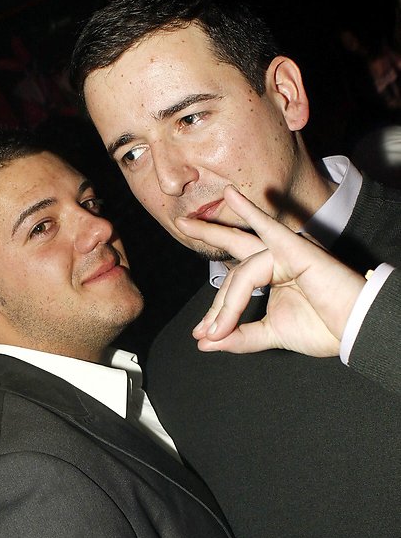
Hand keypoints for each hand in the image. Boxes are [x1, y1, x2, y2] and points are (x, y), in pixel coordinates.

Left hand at [175, 186, 365, 356]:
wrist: (355, 331)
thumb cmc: (325, 328)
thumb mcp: (271, 334)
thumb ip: (240, 336)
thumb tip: (205, 342)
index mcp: (275, 275)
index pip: (235, 282)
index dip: (216, 309)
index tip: (203, 334)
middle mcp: (279, 258)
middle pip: (237, 242)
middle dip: (208, 233)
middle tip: (182, 223)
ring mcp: (288, 252)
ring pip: (243, 272)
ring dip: (226, 303)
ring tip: (215, 327)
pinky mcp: (298, 250)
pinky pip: (269, 230)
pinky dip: (250, 211)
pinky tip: (231, 194)